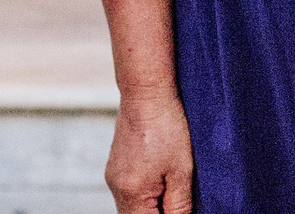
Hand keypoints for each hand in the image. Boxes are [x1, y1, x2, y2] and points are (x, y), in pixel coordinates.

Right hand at [105, 88, 195, 211]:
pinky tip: (162, 177)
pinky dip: (146, 193)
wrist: (146, 92)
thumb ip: (179, 205)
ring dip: (152, 206)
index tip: (181, 208)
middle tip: (179, 199)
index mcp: (131, 193)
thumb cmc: (166, 126)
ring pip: (132, 207)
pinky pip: (129, 191)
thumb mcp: (181, 170)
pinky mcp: (115, 165)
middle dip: (159, 213)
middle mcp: (116, 188)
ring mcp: (113, 176)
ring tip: (173, 187)